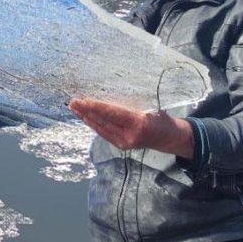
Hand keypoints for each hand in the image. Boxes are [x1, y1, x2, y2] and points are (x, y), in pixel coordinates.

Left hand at [69, 98, 193, 158]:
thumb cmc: (162, 118)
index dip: (96, 107)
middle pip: (103, 122)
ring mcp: (124, 143)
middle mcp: (129, 136)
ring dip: (86, 118)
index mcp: (138, 124)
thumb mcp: (152, 107)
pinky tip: (85, 118)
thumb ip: (131, 105)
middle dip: (86, 112)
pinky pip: (104, 133)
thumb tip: (109, 95)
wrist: (170, 138)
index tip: (83, 101)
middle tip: (72, 102)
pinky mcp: (122, 146)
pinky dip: (94, 125)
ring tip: (74, 108)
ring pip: (101, 129)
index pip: (113, 114)